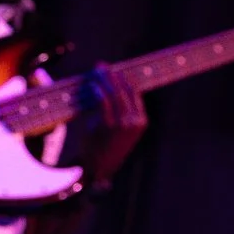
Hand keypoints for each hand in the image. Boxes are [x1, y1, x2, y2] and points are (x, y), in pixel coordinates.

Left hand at [64, 64, 146, 190]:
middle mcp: (135, 121)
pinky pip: (103, 102)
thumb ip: (122, 109)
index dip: (124, 78)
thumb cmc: (108, 144)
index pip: (135, 92)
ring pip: (114, 93)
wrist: (99, 167)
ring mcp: (122, 124)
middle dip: (113, 75)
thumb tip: (112, 83)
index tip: (114, 68)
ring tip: (96, 71)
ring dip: (104, 79)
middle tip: (102, 66)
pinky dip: (97, 91)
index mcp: (141, 120)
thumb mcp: (122, 128)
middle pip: (125, 89)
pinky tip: (92, 85)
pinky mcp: (108, 125)